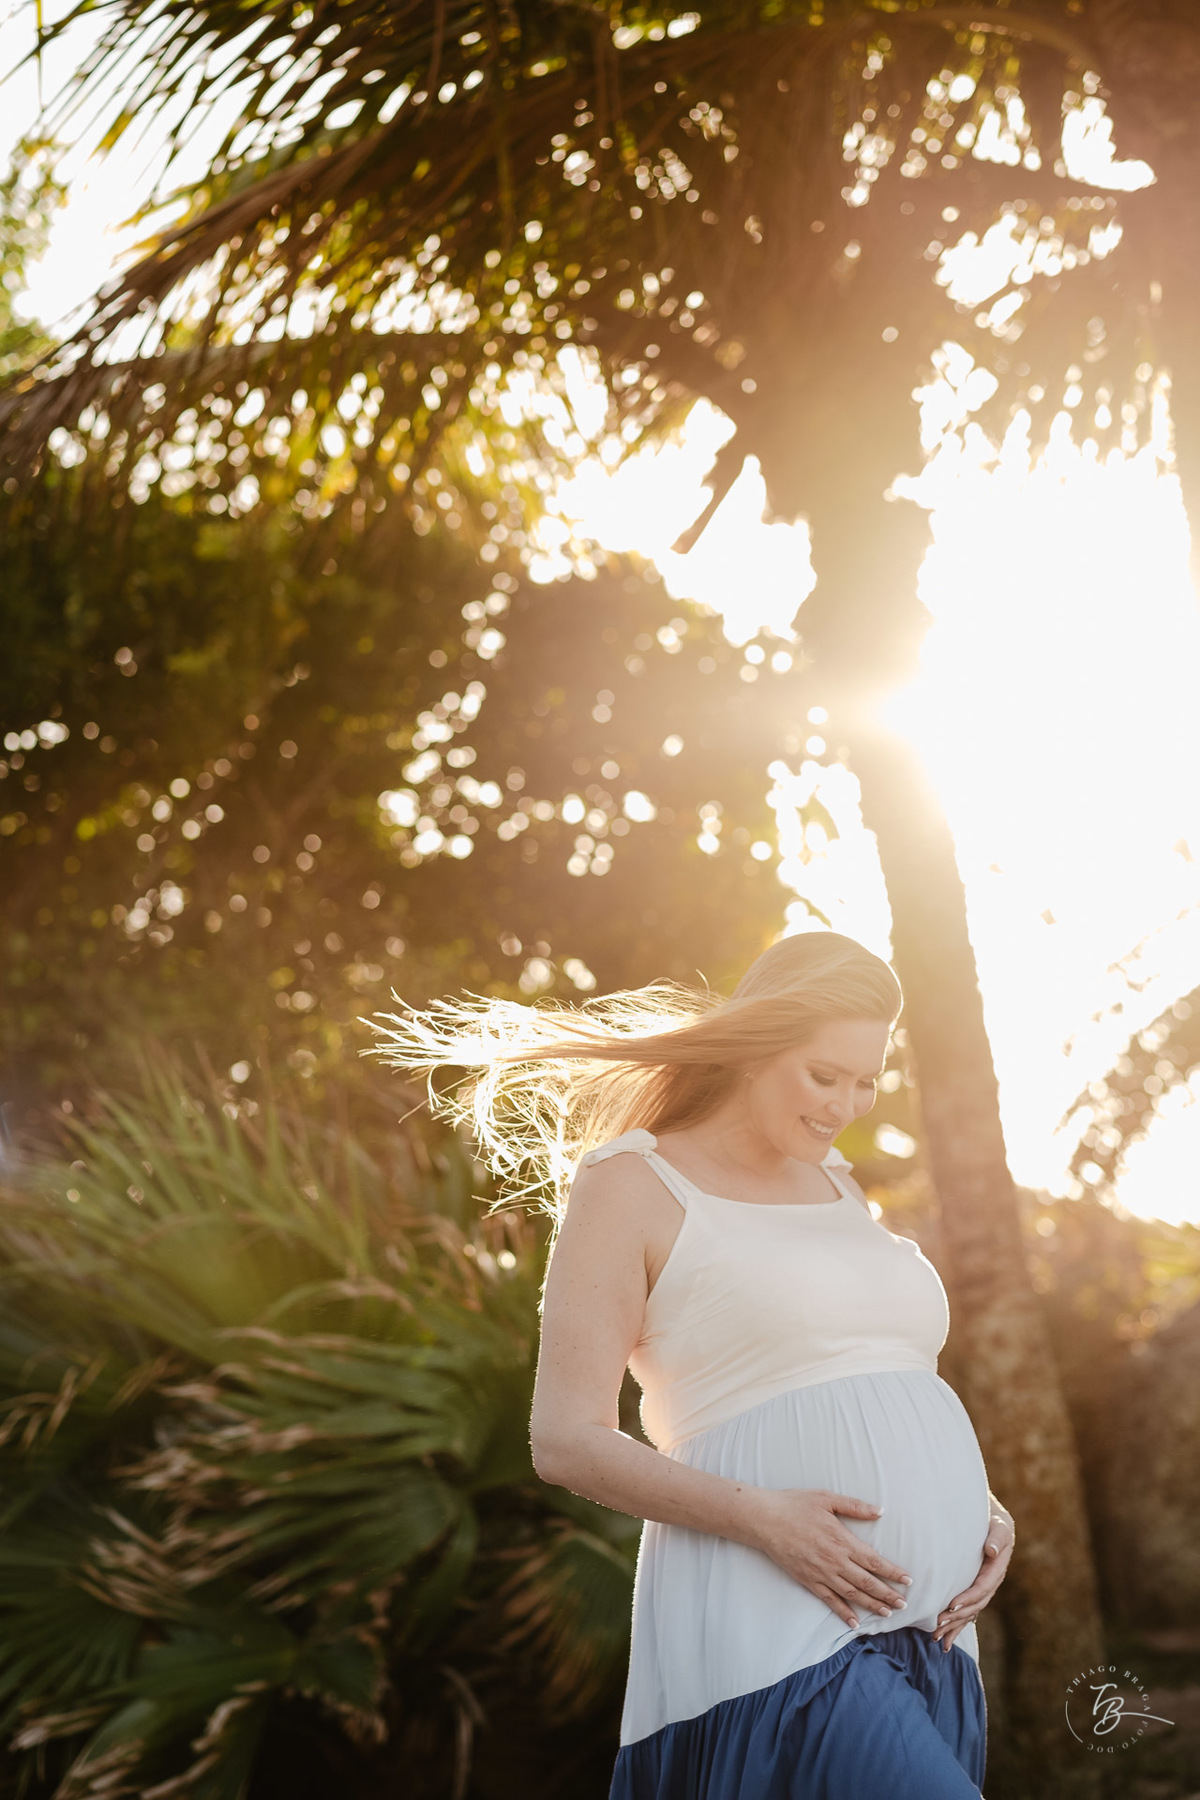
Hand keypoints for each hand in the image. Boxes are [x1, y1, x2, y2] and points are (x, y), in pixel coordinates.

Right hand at [745, 1488, 912, 1628]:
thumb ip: (855, 1506)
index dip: (892, 1573)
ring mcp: (821, 1574)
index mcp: (842, 1540)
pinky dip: (844, 1612)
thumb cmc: (796, 1505)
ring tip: (887, 1613)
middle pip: (867, 1583)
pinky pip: (830, 1600)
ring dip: (871, 1605)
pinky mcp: (808, 1581)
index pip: (874, 1561)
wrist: (765, 1520)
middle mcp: (835, 1561)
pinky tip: (855, 1622)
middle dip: (888, 1594)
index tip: (907, 1581)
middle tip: (904, 1604)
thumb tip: (880, 1511)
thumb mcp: (827, 1498)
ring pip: (852, 1594)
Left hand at [932, 1499, 1014, 1652]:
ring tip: (937, 1638)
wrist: (992, 1520)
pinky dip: (956, 1626)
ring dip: (954, 1626)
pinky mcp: (974, 1590)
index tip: (952, 1605)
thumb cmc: (992, 1520)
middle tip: (938, 1624)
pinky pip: (967, 1611)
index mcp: (997, 1568)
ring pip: (970, 1612)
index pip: (982, 1587)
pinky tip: (945, 1640)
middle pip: (975, 1605)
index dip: (969, 1598)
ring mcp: (983, 1588)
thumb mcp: (999, 1525)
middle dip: (957, 1617)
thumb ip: (997, 1537)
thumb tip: (991, 1550)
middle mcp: (991, 1582)